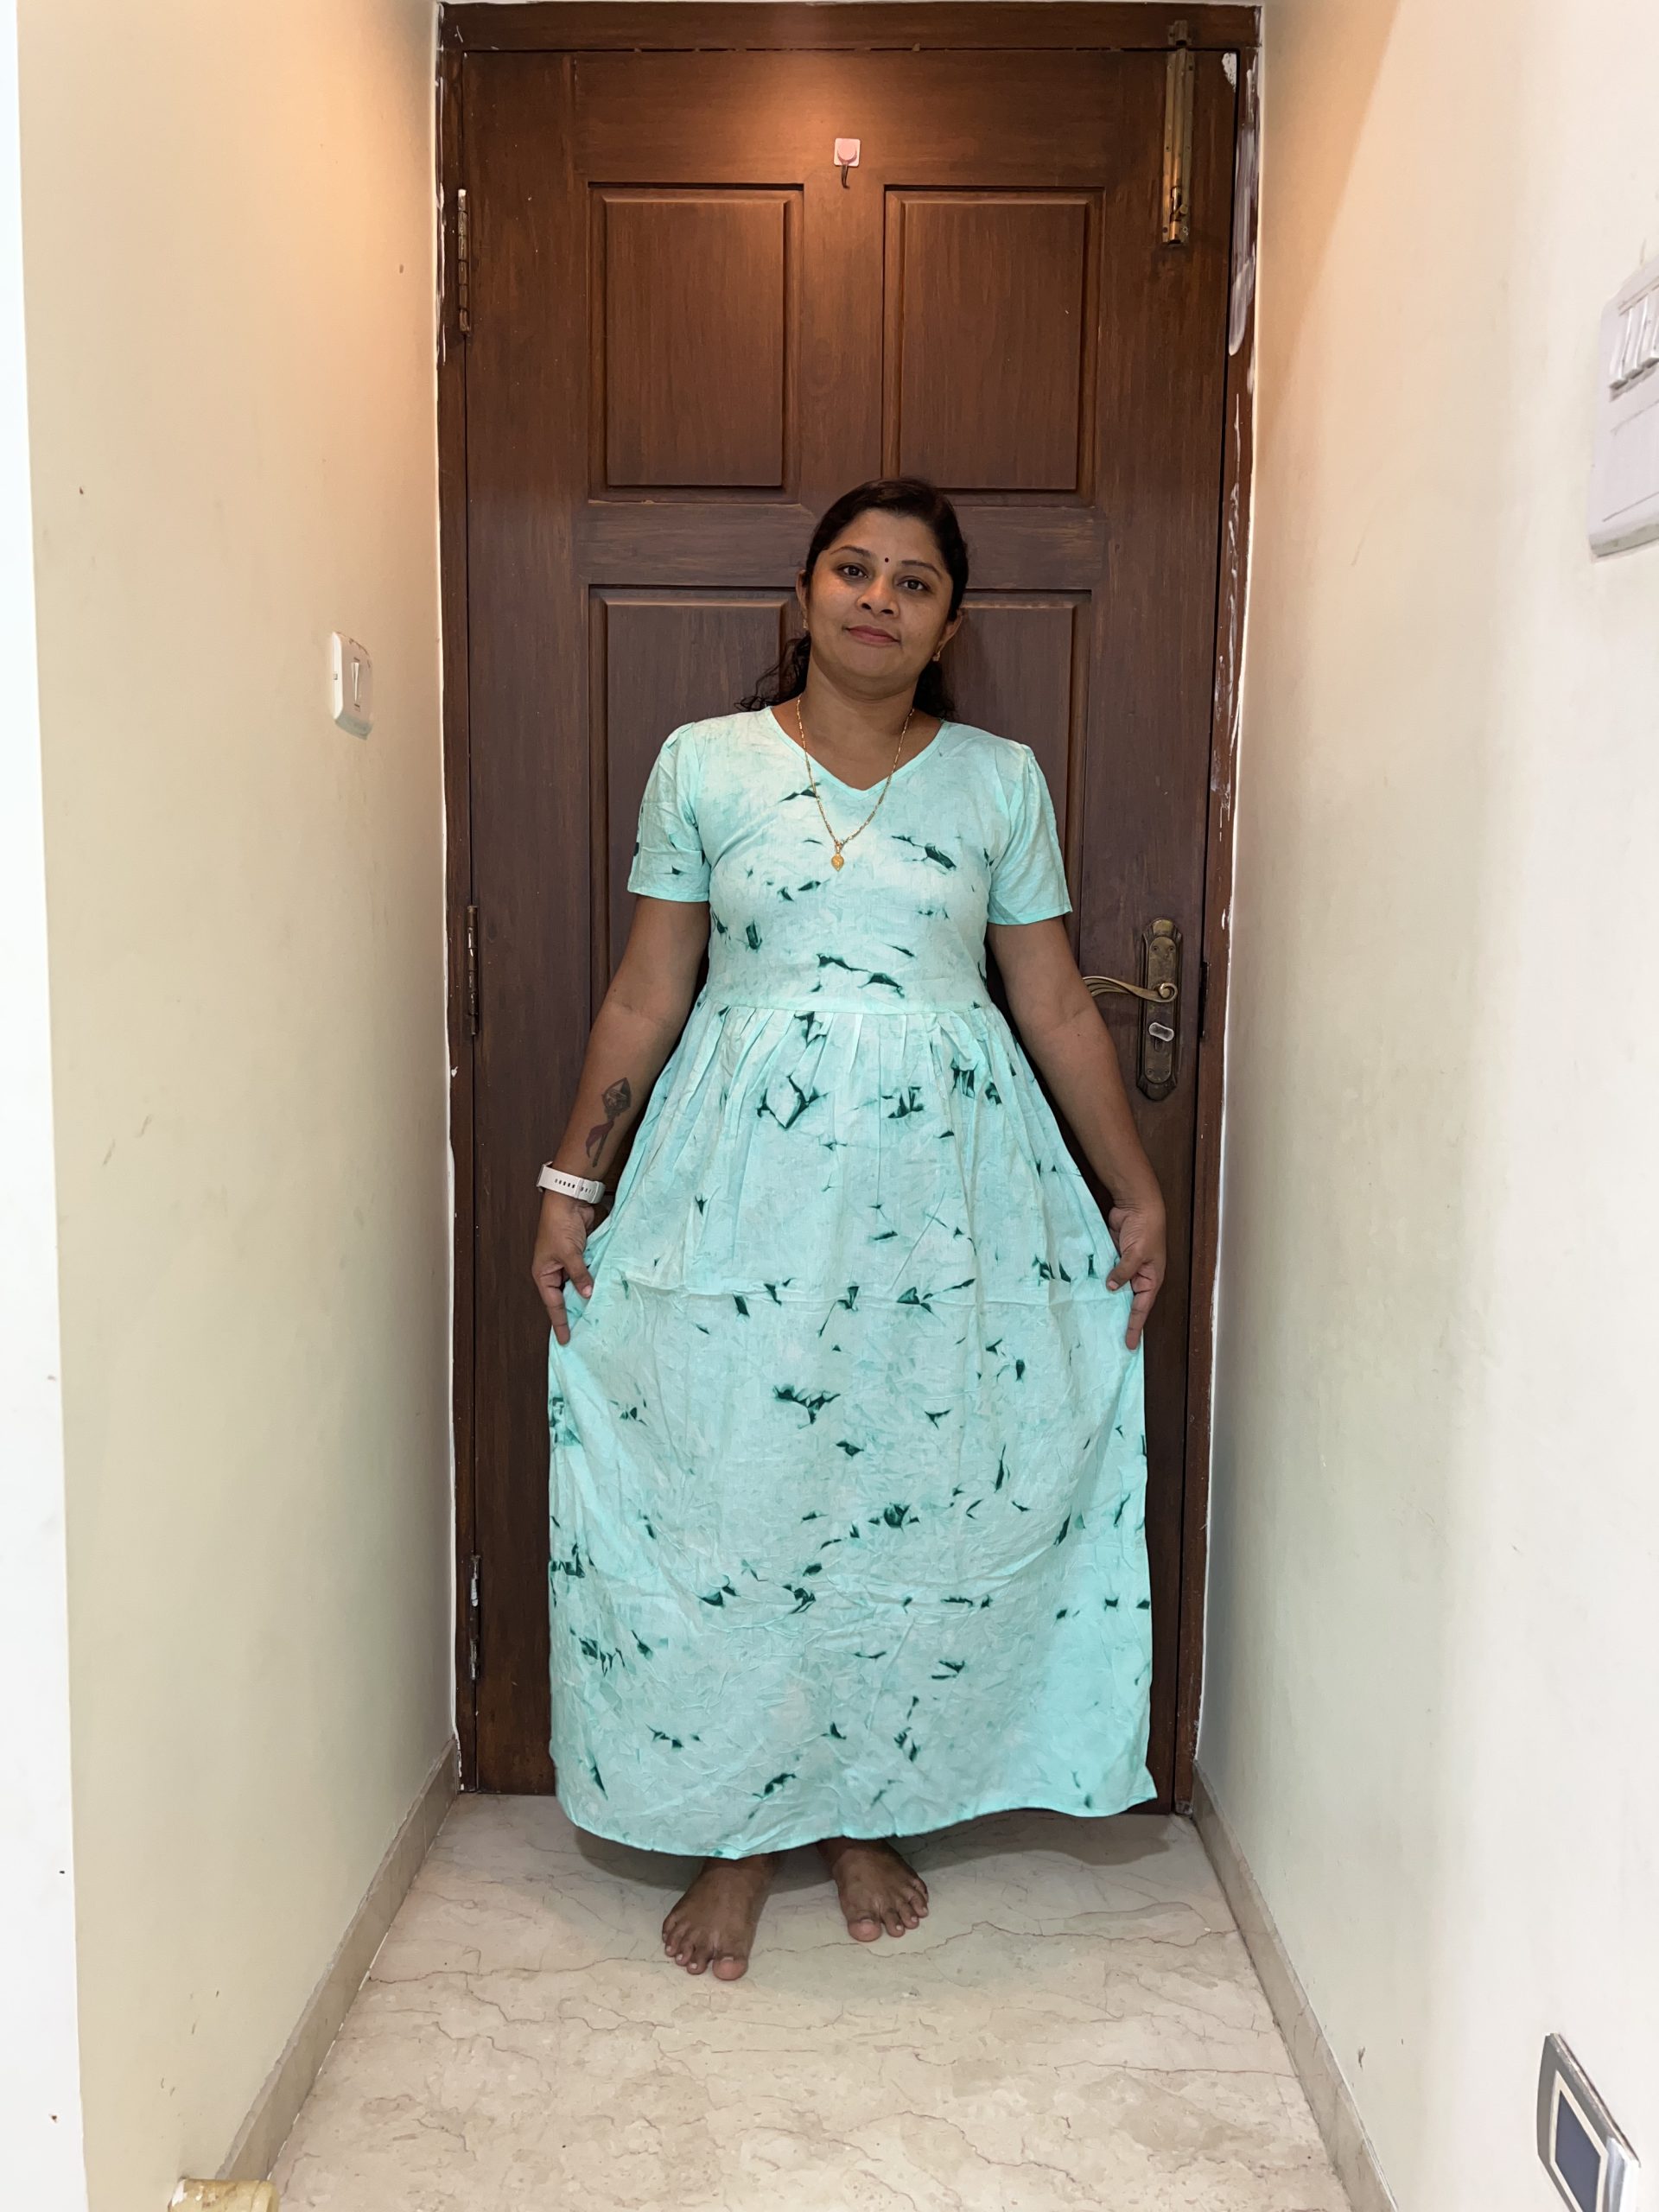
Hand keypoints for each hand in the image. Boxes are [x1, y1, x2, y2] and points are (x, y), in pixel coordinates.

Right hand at [532, 1192, 598, 1345]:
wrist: (569, 1201)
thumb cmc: (559, 1226)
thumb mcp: (569, 1253)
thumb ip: (579, 1274)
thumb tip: (588, 1294)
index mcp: (544, 1274)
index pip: (553, 1304)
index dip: (560, 1322)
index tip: (566, 1340)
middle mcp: (555, 1272)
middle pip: (565, 1297)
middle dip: (574, 1312)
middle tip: (586, 1332)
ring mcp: (569, 1264)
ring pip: (578, 1286)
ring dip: (587, 1296)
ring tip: (598, 1315)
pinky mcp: (581, 1256)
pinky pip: (588, 1274)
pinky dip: (595, 1281)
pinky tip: (605, 1292)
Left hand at [1105, 1198, 1164, 1352]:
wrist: (1138, 1204)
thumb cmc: (1146, 1229)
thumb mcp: (1137, 1253)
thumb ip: (1123, 1271)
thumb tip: (1111, 1287)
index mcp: (1151, 1279)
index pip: (1142, 1309)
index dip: (1134, 1326)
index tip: (1128, 1344)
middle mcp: (1139, 1276)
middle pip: (1129, 1302)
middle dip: (1120, 1318)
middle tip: (1109, 1338)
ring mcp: (1126, 1267)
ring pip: (1116, 1288)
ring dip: (1107, 1299)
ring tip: (1095, 1319)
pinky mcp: (1114, 1257)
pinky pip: (1106, 1273)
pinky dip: (1098, 1281)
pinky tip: (1086, 1292)